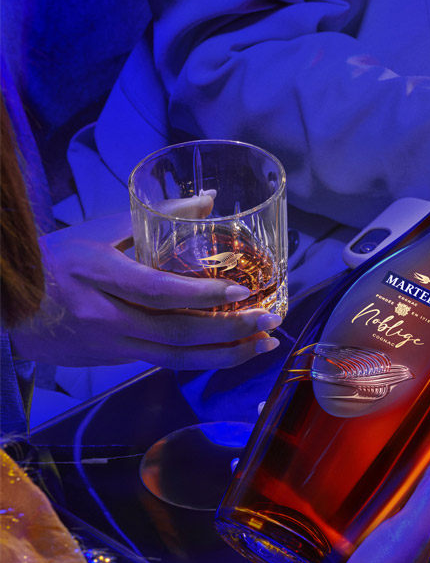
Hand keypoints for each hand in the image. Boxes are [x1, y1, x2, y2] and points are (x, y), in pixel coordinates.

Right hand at [9, 207, 281, 368]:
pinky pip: (167, 363)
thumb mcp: (100, 229)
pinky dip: (204, 359)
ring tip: (265, 344)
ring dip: (227, 355)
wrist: (8, 307)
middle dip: (230, 331)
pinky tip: (234, 352)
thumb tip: (209, 200)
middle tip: (271, 321)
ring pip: (177, 358)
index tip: (241, 293)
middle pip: (177, 332)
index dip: (201, 296)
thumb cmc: (57, 258)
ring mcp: (112, 344)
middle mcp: (107, 315)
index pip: (157, 291)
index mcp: (100, 274)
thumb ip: (157, 216)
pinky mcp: (117, 360)